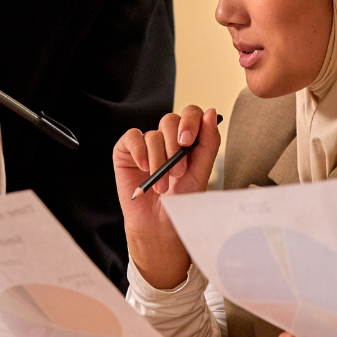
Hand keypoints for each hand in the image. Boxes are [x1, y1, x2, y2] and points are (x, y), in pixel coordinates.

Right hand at [114, 106, 221, 288]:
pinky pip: (132, 137)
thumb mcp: (201, 172)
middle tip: (178, 173)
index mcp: (187, 139)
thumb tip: (210, 112)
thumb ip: (208, 142)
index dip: (190, 121)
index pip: (191, 113)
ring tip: (162, 186)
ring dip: (159, 161)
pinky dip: (139, 152)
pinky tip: (144, 169)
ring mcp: (146, 143)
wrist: (160, 225)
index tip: (188, 141)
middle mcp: (166, 138)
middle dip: (175, 147)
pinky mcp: (127, 151)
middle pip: (170, 120)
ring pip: (153, 135)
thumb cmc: (181, 200)